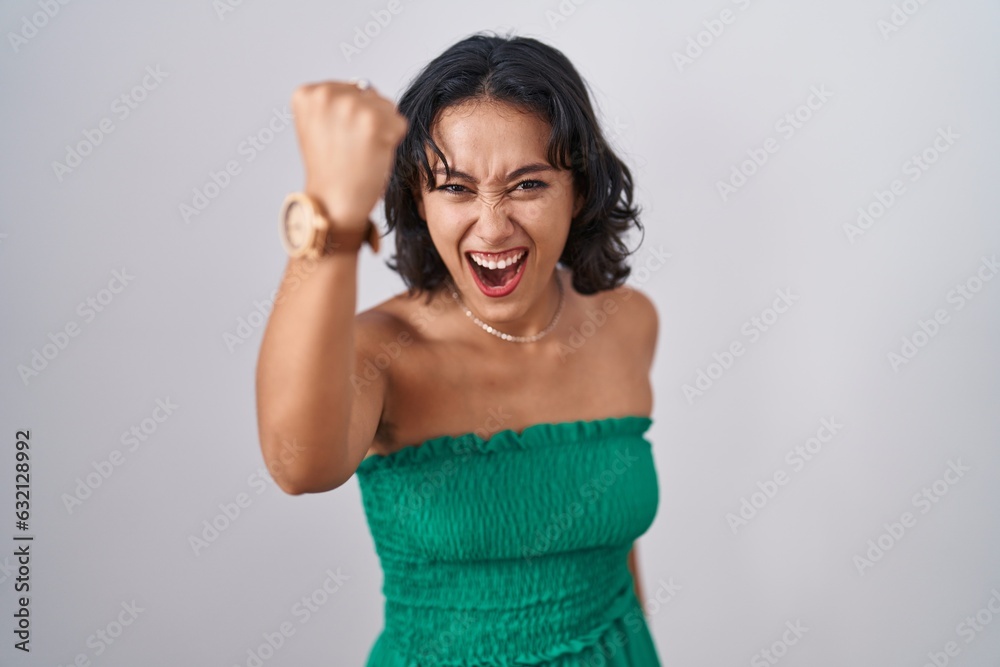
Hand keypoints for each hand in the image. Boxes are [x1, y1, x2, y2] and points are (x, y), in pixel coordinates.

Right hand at [289, 80, 408, 229]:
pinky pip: (399, 124)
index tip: (337, 140)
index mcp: (308, 93)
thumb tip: (365, 85)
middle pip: (370, 95)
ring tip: (361, 153)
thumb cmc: (332, 170)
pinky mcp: (373, 121)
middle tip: (351, 150)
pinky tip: (373, 157)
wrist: (333, 204)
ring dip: (382, 132)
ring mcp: (350, 106)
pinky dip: (393, 142)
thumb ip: (336, 102)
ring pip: (387, 108)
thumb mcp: (320, 125)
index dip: (351, 118)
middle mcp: (326, 93)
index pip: (351, 90)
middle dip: (368, 122)